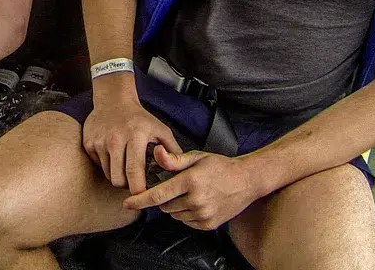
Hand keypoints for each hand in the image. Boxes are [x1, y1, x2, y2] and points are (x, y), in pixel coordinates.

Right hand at [82, 95, 180, 193]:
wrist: (113, 99)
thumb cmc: (140, 118)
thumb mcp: (160, 129)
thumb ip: (172, 150)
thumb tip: (181, 170)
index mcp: (135, 136)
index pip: (134, 172)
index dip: (138, 190)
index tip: (143, 195)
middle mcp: (115, 139)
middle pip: (118, 179)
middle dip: (127, 185)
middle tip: (134, 180)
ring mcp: (99, 142)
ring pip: (108, 175)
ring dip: (117, 175)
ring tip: (124, 164)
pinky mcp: (88, 144)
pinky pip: (98, 166)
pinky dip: (106, 165)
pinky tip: (113, 154)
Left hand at [121, 146, 263, 230]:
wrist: (246, 180)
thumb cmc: (220, 166)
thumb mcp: (196, 157)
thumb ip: (173, 159)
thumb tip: (156, 151)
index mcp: (190, 181)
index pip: (158, 194)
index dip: (140, 200)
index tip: (127, 203)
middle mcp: (196, 200)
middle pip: (165, 205)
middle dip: (165, 197)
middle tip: (178, 186)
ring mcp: (203, 214)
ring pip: (175, 215)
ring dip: (176, 206)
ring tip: (191, 192)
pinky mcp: (208, 224)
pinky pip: (186, 221)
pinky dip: (186, 213)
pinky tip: (198, 201)